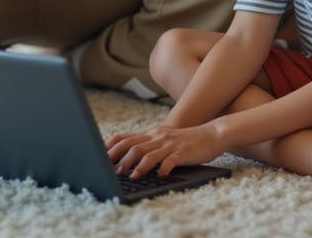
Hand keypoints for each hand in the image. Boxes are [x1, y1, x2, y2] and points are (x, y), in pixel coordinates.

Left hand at [104, 122, 225, 178]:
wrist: (210, 135)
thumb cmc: (185, 140)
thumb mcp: (163, 138)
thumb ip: (147, 144)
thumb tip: (127, 153)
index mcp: (151, 134)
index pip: (126, 137)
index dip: (112, 146)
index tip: (101, 155)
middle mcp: (158, 137)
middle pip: (134, 146)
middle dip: (121, 159)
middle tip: (114, 171)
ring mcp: (170, 145)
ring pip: (149, 154)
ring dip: (139, 166)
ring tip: (133, 176)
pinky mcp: (182, 153)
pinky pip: (170, 161)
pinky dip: (163, 169)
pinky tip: (160, 175)